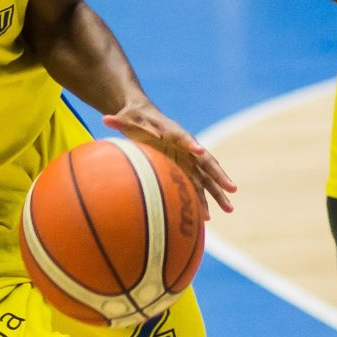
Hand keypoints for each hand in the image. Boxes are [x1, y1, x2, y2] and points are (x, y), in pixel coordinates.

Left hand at [103, 99, 236, 214]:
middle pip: (206, 161)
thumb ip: (118, 120)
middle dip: (219, 174)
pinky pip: (198, 187)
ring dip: (218, 193)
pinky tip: (207, 218)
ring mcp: (188, 160)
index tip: (197, 150)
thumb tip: (105, 118)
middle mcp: (186, 147)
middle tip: (231, 187)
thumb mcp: (127, 119)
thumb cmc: (136, 119)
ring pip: (207, 178)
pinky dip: (203, 200)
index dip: (191, 144)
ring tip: (230, 209)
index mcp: (173, 132)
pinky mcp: (186, 169)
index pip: (184, 137)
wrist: (144, 118)